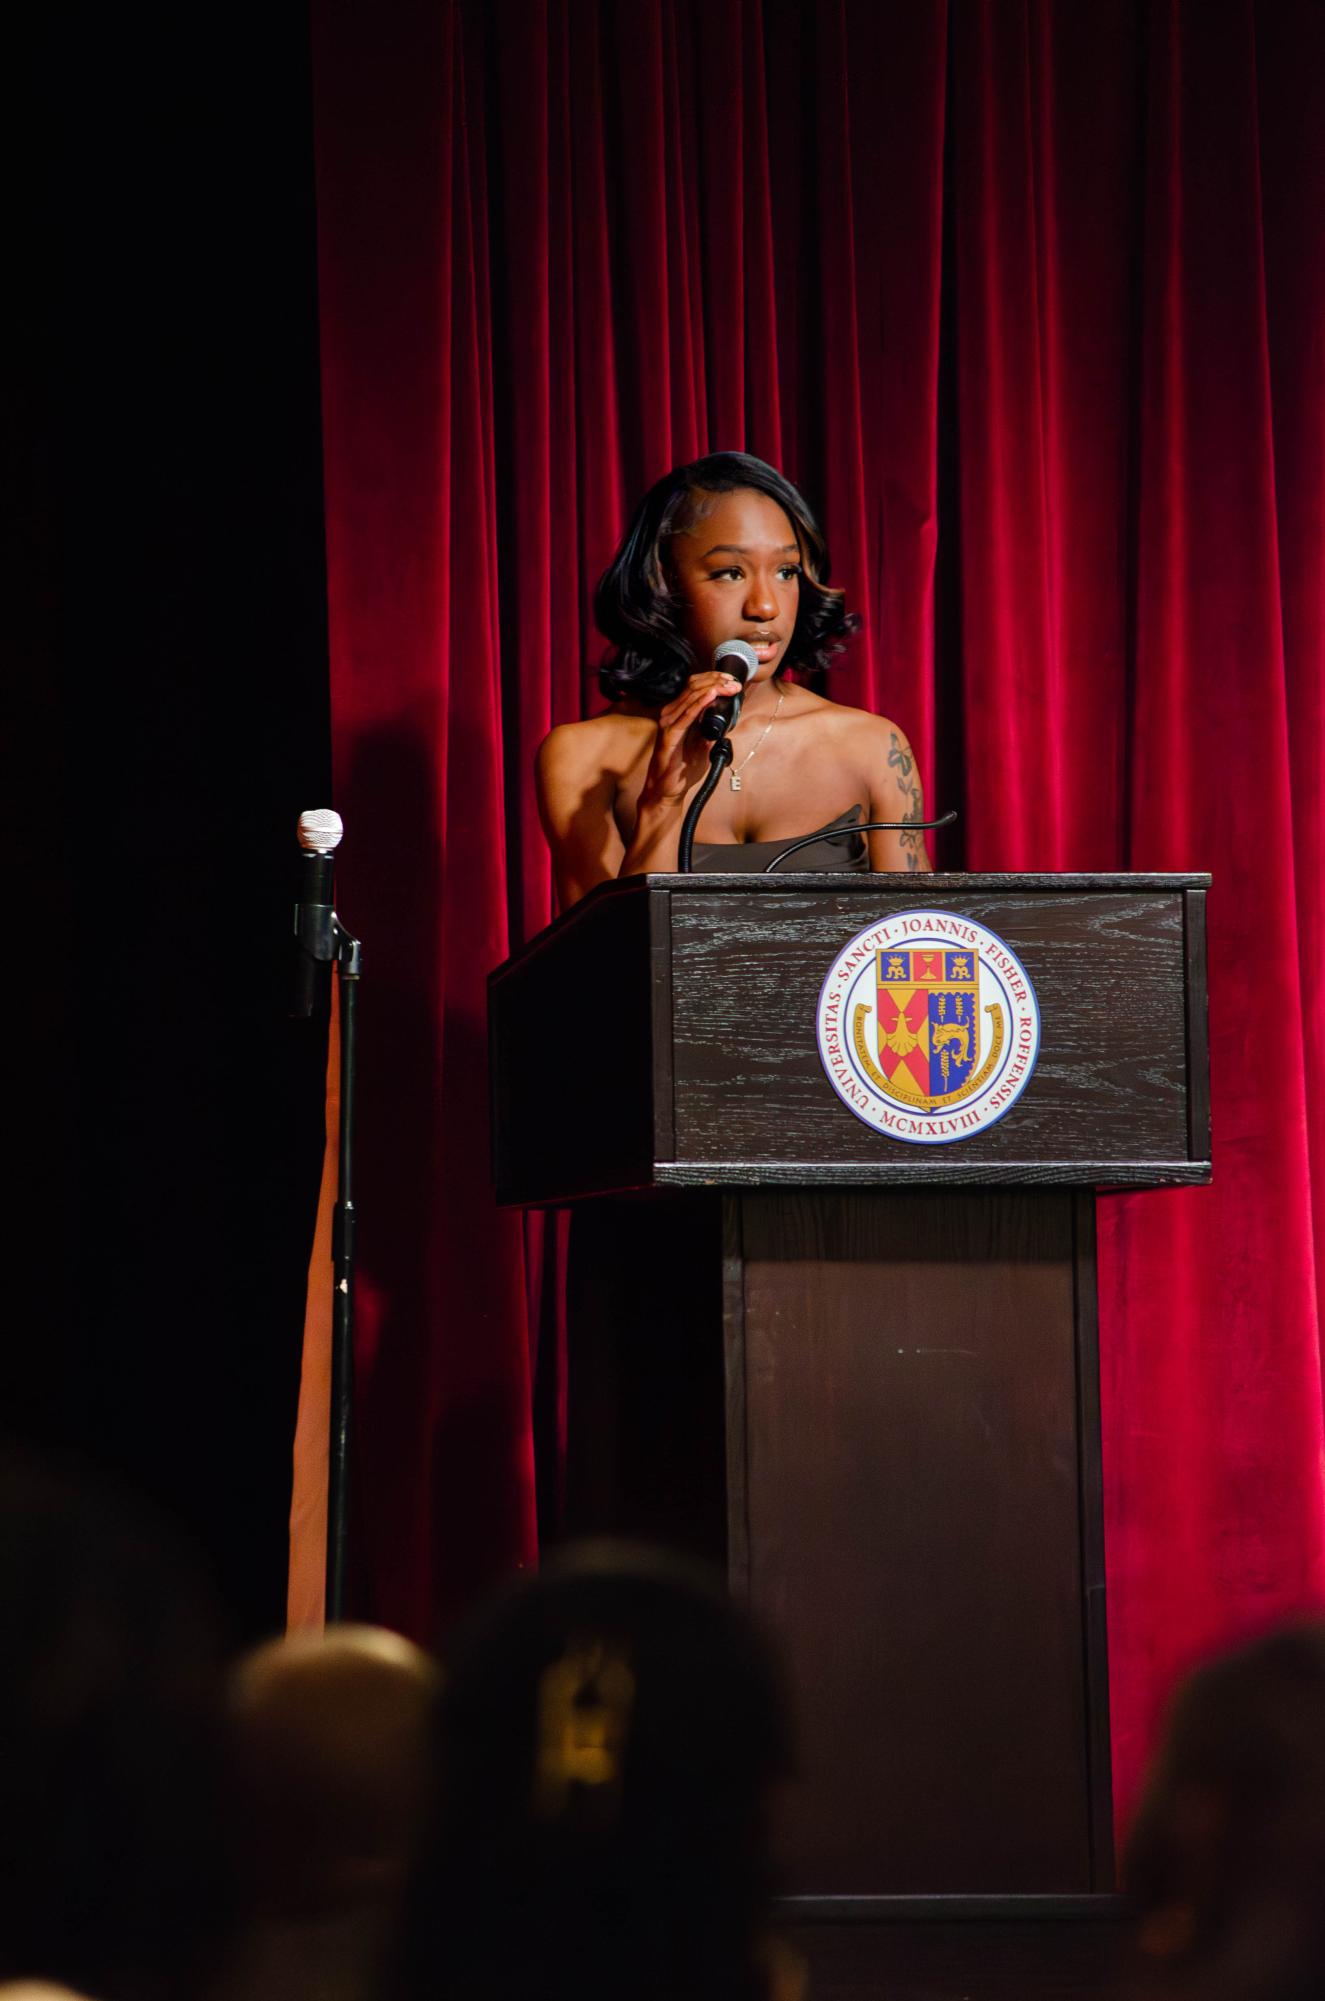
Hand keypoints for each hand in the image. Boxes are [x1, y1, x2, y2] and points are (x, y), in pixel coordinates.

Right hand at [641, 672, 742, 804]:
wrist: (667, 789)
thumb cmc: (682, 768)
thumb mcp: (704, 745)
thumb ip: (712, 729)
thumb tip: (729, 718)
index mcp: (678, 713)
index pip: (695, 686)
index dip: (713, 679)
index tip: (732, 681)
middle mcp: (671, 714)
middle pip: (693, 686)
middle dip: (716, 681)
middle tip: (734, 683)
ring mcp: (668, 723)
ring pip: (691, 697)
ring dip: (713, 689)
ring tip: (728, 687)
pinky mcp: (669, 735)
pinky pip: (686, 716)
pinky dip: (700, 704)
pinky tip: (711, 696)